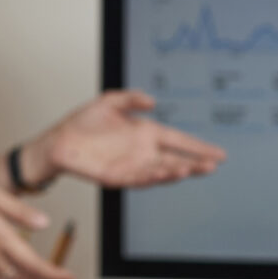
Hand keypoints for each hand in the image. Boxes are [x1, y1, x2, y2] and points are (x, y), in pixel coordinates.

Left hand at [30, 90, 224, 189]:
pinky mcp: (116, 177)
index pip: (178, 141)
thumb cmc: (82, 123)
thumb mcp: (109, 101)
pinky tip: (165, 174)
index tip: (219, 153)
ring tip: (191, 170)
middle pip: (175, 159)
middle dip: (195, 163)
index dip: (198, 147)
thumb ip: (131, 99)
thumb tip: (152, 101)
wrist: (58, 141)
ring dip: (176, 172)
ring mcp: (131, 166)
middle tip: (213, 165)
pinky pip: (138, 179)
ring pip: (160, 171)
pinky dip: (152, 178)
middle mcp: (142, 152)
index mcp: (145, 134)